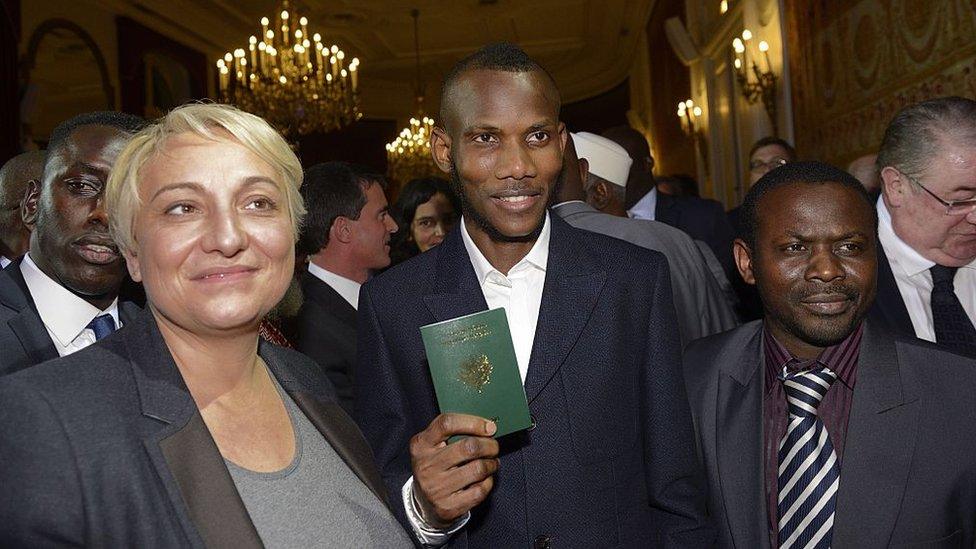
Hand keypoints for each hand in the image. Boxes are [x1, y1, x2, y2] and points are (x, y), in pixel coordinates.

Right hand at [410, 413, 498, 527]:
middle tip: (493, 447)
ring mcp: (436, 488)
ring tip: (491, 463)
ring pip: (478, 469)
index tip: (489, 427)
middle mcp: (426, 466)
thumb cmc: (435, 466)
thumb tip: (488, 427)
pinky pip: (479, 491)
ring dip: (492, 464)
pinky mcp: (447, 507)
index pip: (447, 423)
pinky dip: (488, 483)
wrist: (423, 502)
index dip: (473, 422)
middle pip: (468, 447)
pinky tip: (484, 479)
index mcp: (421, 445)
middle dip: (489, 445)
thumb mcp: (433, 444)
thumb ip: (453, 432)